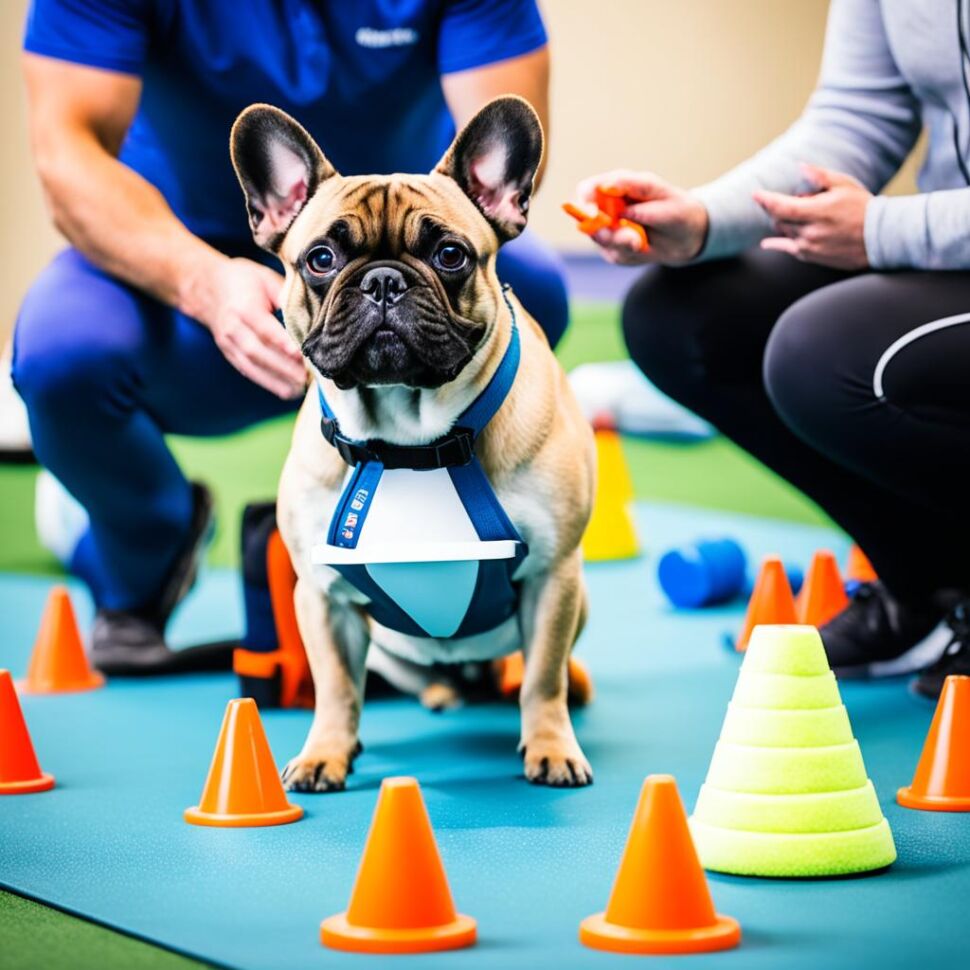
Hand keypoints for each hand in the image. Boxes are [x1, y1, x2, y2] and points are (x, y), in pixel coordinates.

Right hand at [194, 257, 306, 398]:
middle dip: (283, 368)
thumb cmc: (243, 281)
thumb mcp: (266, 279)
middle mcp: (233, 327)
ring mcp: (228, 343)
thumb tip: (309, 315)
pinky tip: (284, 391)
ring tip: (298, 390)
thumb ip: (286, 296)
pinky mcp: (229, 353)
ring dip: (276, 381)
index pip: (264, 328)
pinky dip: (266, 382)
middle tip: (306, 378)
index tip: (300, 355)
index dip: (282, 343)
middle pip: (258, 351)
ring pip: (251, 366)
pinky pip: (247, 371)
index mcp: (244, 307)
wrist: (206, 287)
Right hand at [573, 169, 708, 265]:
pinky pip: (614, 255)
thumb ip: (646, 209)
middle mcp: (609, 206)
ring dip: (621, 245)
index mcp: (620, 185)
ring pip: (601, 240)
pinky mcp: (613, 248)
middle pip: (588, 219)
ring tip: (641, 244)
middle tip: (630, 240)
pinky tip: (644, 249)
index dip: (585, 201)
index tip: (595, 216)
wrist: (687, 236)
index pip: (589, 189)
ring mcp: (609, 228)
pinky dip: (629, 255)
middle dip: (605, 232)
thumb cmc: (679, 212)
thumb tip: (622, 212)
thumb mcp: (671, 207)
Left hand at [754, 164, 871, 270]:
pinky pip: (787, 249)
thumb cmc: (862, 208)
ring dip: (785, 222)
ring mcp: (809, 247)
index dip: (766, 200)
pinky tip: (767, 242)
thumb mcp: (844, 185)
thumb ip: (820, 176)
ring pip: (784, 232)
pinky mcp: (811, 257)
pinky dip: (776, 244)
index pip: (782, 206)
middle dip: (780, 208)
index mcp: (817, 212)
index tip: (755, 194)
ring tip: (804, 214)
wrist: (879, 237)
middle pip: (780, 219)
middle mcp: (810, 232)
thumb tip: (800, 166)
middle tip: (795, 200)